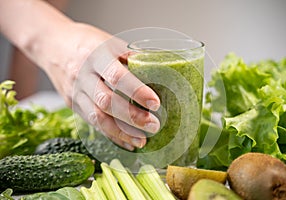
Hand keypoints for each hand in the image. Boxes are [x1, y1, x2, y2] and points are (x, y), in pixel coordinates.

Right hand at [43, 23, 160, 149]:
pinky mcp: (72, 104)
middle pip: (106, 101)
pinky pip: (92, 123)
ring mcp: (75, 92)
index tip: (155, 104)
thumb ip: (132, 57)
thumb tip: (160, 71)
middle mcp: (83, 75)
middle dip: (132, 117)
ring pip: (97, 118)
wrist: (53, 45)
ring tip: (142, 141)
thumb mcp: (110, 42)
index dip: (137, 91)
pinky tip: (127, 143)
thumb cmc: (87, 42)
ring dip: (122, 133)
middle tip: (154, 126)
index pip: (117, 76)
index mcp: (96, 55)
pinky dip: (111, 135)